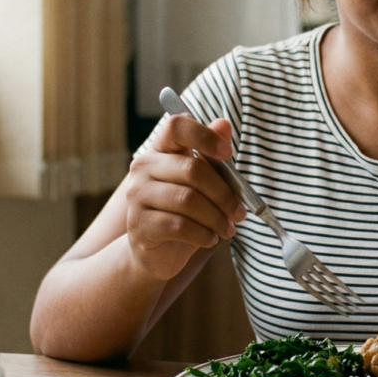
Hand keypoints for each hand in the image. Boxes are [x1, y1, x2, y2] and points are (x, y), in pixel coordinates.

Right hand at [124, 114, 246, 280]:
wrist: (156, 252)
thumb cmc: (184, 212)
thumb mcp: (202, 184)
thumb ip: (212, 156)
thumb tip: (223, 124)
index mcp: (161, 150)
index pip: (177, 126)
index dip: (204, 135)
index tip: (228, 153)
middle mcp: (143, 167)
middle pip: (192, 169)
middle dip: (224, 194)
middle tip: (239, 212)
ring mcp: (137, 195)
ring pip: (188, 200)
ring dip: (217, 218)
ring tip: (227, 229)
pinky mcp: (139, 224)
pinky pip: (179, 226)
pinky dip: (203, 234)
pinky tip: (210, 239)